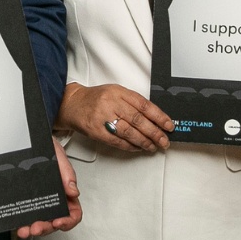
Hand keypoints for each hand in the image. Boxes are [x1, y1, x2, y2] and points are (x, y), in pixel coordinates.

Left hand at [17, 138, 82, 238]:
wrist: (28, 139)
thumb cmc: (47, 147)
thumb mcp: (58, 155)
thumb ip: (67, 172)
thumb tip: (73, 191)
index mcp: (66, 191)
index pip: (73, 213)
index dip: (67, 220)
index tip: (58, 221)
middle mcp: (55, 199)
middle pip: (56, 221)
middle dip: (46, 228)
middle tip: (37, 228)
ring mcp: (41, 201)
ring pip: (42, 222)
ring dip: (34, 228)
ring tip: (25, 230)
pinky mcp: (28, 201)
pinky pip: (27, 216)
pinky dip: (23, 223)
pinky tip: (18, 225)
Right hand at [55, 82, 173, 151]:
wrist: (72, 104)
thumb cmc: (95, 99)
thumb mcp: (115, 92)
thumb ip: (133, 103)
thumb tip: (155, 118)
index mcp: (119, 92)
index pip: (144, 105)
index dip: (159, 116)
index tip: (168, 125)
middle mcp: (111, 103)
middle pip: (138, 120)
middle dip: (155, 132)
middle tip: (164, 140)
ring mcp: (103, 118)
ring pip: (129, 132)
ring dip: (144, 142)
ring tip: (153, 146)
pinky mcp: (97, 131)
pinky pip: (117, 141)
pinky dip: (130, 146)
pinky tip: (138, 147)